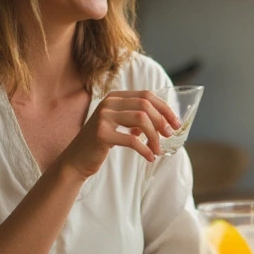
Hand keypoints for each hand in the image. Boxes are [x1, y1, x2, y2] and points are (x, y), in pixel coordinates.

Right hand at [59, 90, 180, 178]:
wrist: (77, 159)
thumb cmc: (101, 142)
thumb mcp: (119, 125)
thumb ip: (137, 119)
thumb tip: (164, 123)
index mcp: (115, 97)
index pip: (146, 95)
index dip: (164, 108)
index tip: (176, 122)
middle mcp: (108, 103)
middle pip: (145, 105)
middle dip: (162, 121)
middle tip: (170, 135)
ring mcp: (103, 117)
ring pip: (141, 119)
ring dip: (154, 136)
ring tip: (158, 149)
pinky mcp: (101, 133)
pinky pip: (132, 140)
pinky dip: (145, 149)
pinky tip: (150, 157)